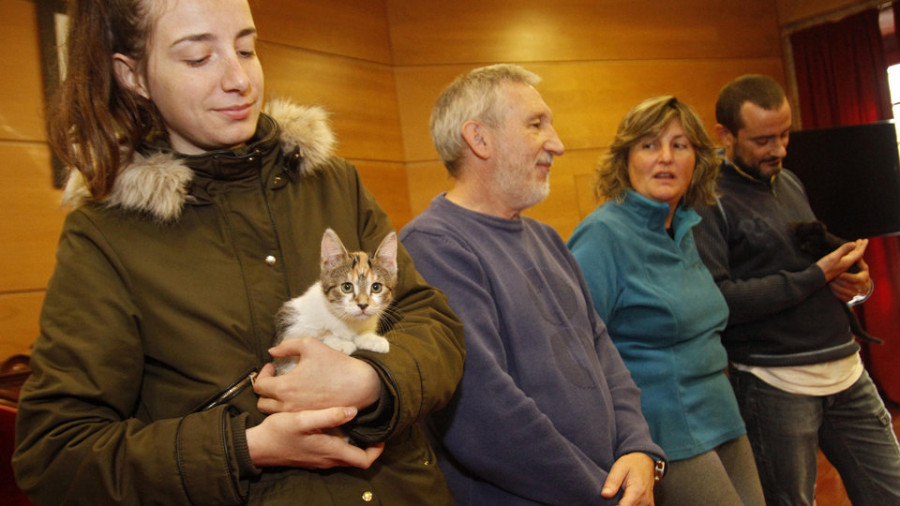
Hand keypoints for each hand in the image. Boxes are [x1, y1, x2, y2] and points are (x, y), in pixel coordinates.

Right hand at [246, 406, 384, 468]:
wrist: (257, 447)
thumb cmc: (279, 432)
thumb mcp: (303, 419)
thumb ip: (329, 416)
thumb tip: (353, 411)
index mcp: (330, 451)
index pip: (364, 460)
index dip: (377, 450)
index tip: (381, 435)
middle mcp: (328, 460)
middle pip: (357, 459)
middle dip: (369, 446)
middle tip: (373, 426)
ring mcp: (320, 460)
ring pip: (346, 456)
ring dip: (356, 444)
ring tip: (359, 423)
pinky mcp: (313, 456)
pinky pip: (335, 453)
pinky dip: (343, 443)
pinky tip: (339, 427)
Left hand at [254, 337, 380, 413]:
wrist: (360, 385)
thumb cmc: (335, 364)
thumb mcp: (310, 345)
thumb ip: (287, 345)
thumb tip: (272, 352)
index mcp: (285, 387)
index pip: (258, 386)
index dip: (262, 374)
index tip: (272, 366)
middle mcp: (288, 405)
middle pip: (262, 403)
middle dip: (265, 389)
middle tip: (275, 378)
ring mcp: (299, 415)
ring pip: (273, 413)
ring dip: (274, 401)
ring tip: (285, 388)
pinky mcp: (309, 420)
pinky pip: (289, 418)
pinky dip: (287, 409)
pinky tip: (297, 397)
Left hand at [601, 452, 654, 505]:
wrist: (644, 461)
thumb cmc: (632, 464)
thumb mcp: (619, 467)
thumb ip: (612, 482)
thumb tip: (605, 494)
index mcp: (637, 491)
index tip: (610, 502)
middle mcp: (645, 499)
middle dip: (619, 505)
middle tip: (614, 496)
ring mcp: (648, 503)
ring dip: (626, 505)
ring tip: (621, 497)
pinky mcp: (650, 505)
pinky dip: (633, 505)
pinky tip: (628, 501)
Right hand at [815, 239, 867, 281]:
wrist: (816, 278)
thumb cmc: (824, 267)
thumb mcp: (834, 257)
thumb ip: (844, 250)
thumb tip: (854, 243)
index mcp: (847, 261)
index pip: (858, 253)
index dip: (862, 246)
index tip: (866, 240)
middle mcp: (846, 264)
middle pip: (856, 254)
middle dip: (859, 247)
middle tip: (862, 240)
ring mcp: (841, 266)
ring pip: (851, 257)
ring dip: (854, 250)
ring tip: (855, 245)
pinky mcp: (836, 267)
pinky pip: (846, 259)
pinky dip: (848, 254)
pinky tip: (846, 253)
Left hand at [829, 258, 871, 302]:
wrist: (861, 286)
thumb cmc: (860, 273)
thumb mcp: (861, 266)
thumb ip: (858, 260)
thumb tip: (856, 250)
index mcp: (864, 278)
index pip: (856, 279)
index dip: (847, 277)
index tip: (839, 274)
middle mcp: (862, 288)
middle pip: (849, 286)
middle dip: (839, 282)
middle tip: (832, 278)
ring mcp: (856, 294)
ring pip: (845, 293)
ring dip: (836, 288)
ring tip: (830, 282)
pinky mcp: (850, 299)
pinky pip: (843, 298)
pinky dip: (836, 294)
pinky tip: (831, 288)